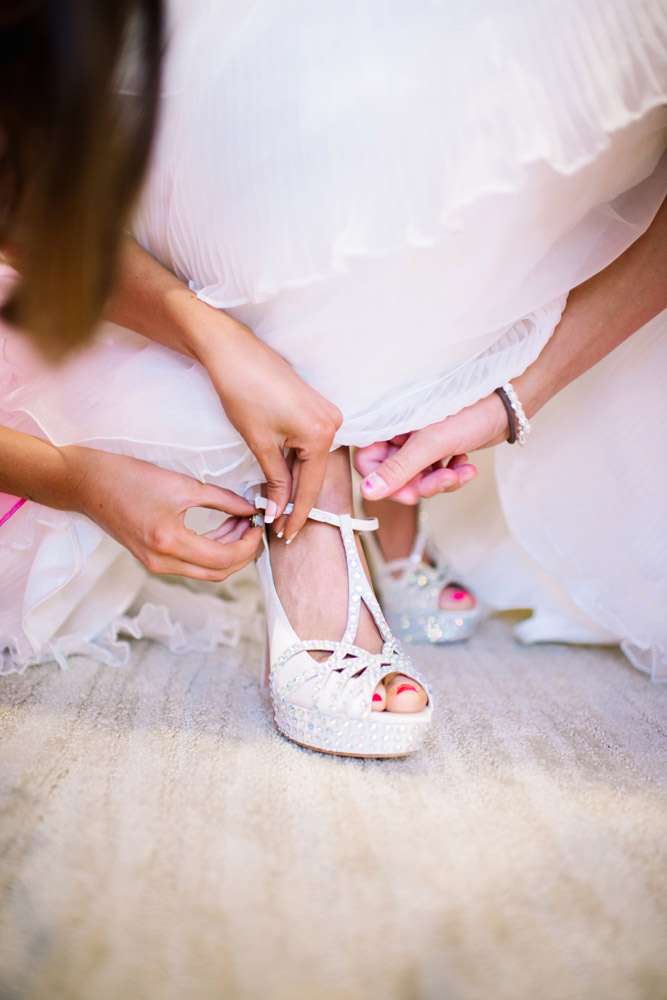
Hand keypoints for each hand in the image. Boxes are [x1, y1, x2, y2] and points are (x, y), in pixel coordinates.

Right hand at [63, 447, 261, 579]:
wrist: (86, 483)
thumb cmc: (129, 477)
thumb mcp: (182, 483)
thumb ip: (222, 498)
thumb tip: (251, 508)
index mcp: (169, 543)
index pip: (224, 558)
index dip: (249, 544)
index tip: (259, 523)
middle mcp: (162, 562)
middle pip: (219, 573)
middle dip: (244, 553)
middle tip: (256, 527)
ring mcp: (156, 564)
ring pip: (207, 571)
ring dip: (229, 552)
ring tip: (242, 523)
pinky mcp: (152, 559)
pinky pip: (192, 564)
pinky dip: (212, 550)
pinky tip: (224, 527)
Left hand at [193, 320, 341, 539]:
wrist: (232, 351)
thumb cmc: (243, 390)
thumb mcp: (259, 442)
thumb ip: (274, 479)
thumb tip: (277, 509)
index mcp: (322, 433)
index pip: (310, 486)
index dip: (297, 514)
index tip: (286, 535)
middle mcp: (332, 423)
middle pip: (312, 474)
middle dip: (294, 501)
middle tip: (279, 528)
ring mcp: (326, 413)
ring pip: (309, 460)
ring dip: (293, 483)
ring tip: (278, 510)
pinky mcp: (314, 407)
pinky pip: (307, 445)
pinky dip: (294, 463)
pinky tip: (281, 481)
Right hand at [356, 392, 508, 503]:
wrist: (508, 403)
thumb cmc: (471, 411)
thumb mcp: (431, 444)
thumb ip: (398, 469)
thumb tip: (368, 493)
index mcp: (389, 423)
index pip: (367, 462)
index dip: (386, 482)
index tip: (411, 493)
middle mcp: (399, 432)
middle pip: (393, 475)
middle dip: (421, 484)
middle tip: (445, 480)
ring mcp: (418, 441)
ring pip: (416, 478)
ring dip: (440, 482)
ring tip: (461, 472)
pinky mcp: (436, 448)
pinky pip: (434, 474)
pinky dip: (451, 476)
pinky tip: (467, 466)